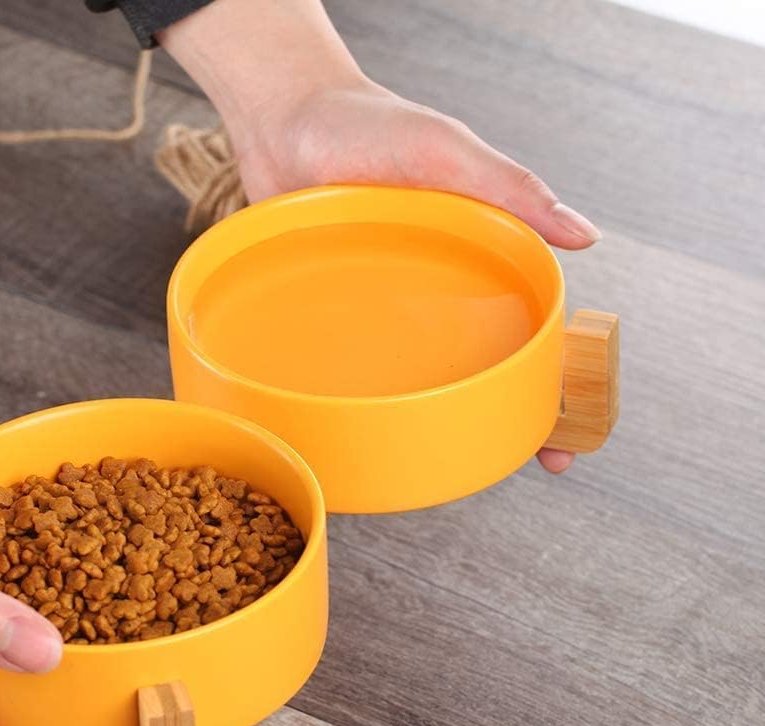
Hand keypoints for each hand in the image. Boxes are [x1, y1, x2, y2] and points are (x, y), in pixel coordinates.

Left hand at [160, 0, 600, 473]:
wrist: (283, 123)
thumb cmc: (367, 125)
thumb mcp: (445, 152)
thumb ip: (510, 189)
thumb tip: (584, 235)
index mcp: (479, 254)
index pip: (530, 326)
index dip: (554, 383)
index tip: (564, 435)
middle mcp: (436, 289)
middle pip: (484, 364)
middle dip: (510, 417)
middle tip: (527, 461)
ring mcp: (387, 306)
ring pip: (424, 376)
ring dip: (443, 419)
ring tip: (459, 458)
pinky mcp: (338, 312)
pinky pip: (362, 364)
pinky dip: (375, 399)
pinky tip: (375, 430)